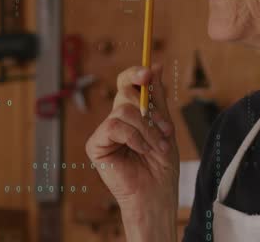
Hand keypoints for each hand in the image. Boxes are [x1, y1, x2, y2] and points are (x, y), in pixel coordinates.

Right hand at [86, 63, 179, 217]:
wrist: (156, 194)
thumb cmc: (162, 165)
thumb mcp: (165, 126)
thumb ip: (157, 98)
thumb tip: (156, 66)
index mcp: (132, 112)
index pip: (127, 83)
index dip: (135, 73)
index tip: (149, 72)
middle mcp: (116, 119)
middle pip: (124, 91)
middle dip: (148, 107)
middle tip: (164, 127)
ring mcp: (105, 132)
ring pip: (123, 110)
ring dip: (147, 129)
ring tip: (158, 147)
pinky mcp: (95, 145)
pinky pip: (113, 127)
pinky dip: (134, 138)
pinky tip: (142, 151)